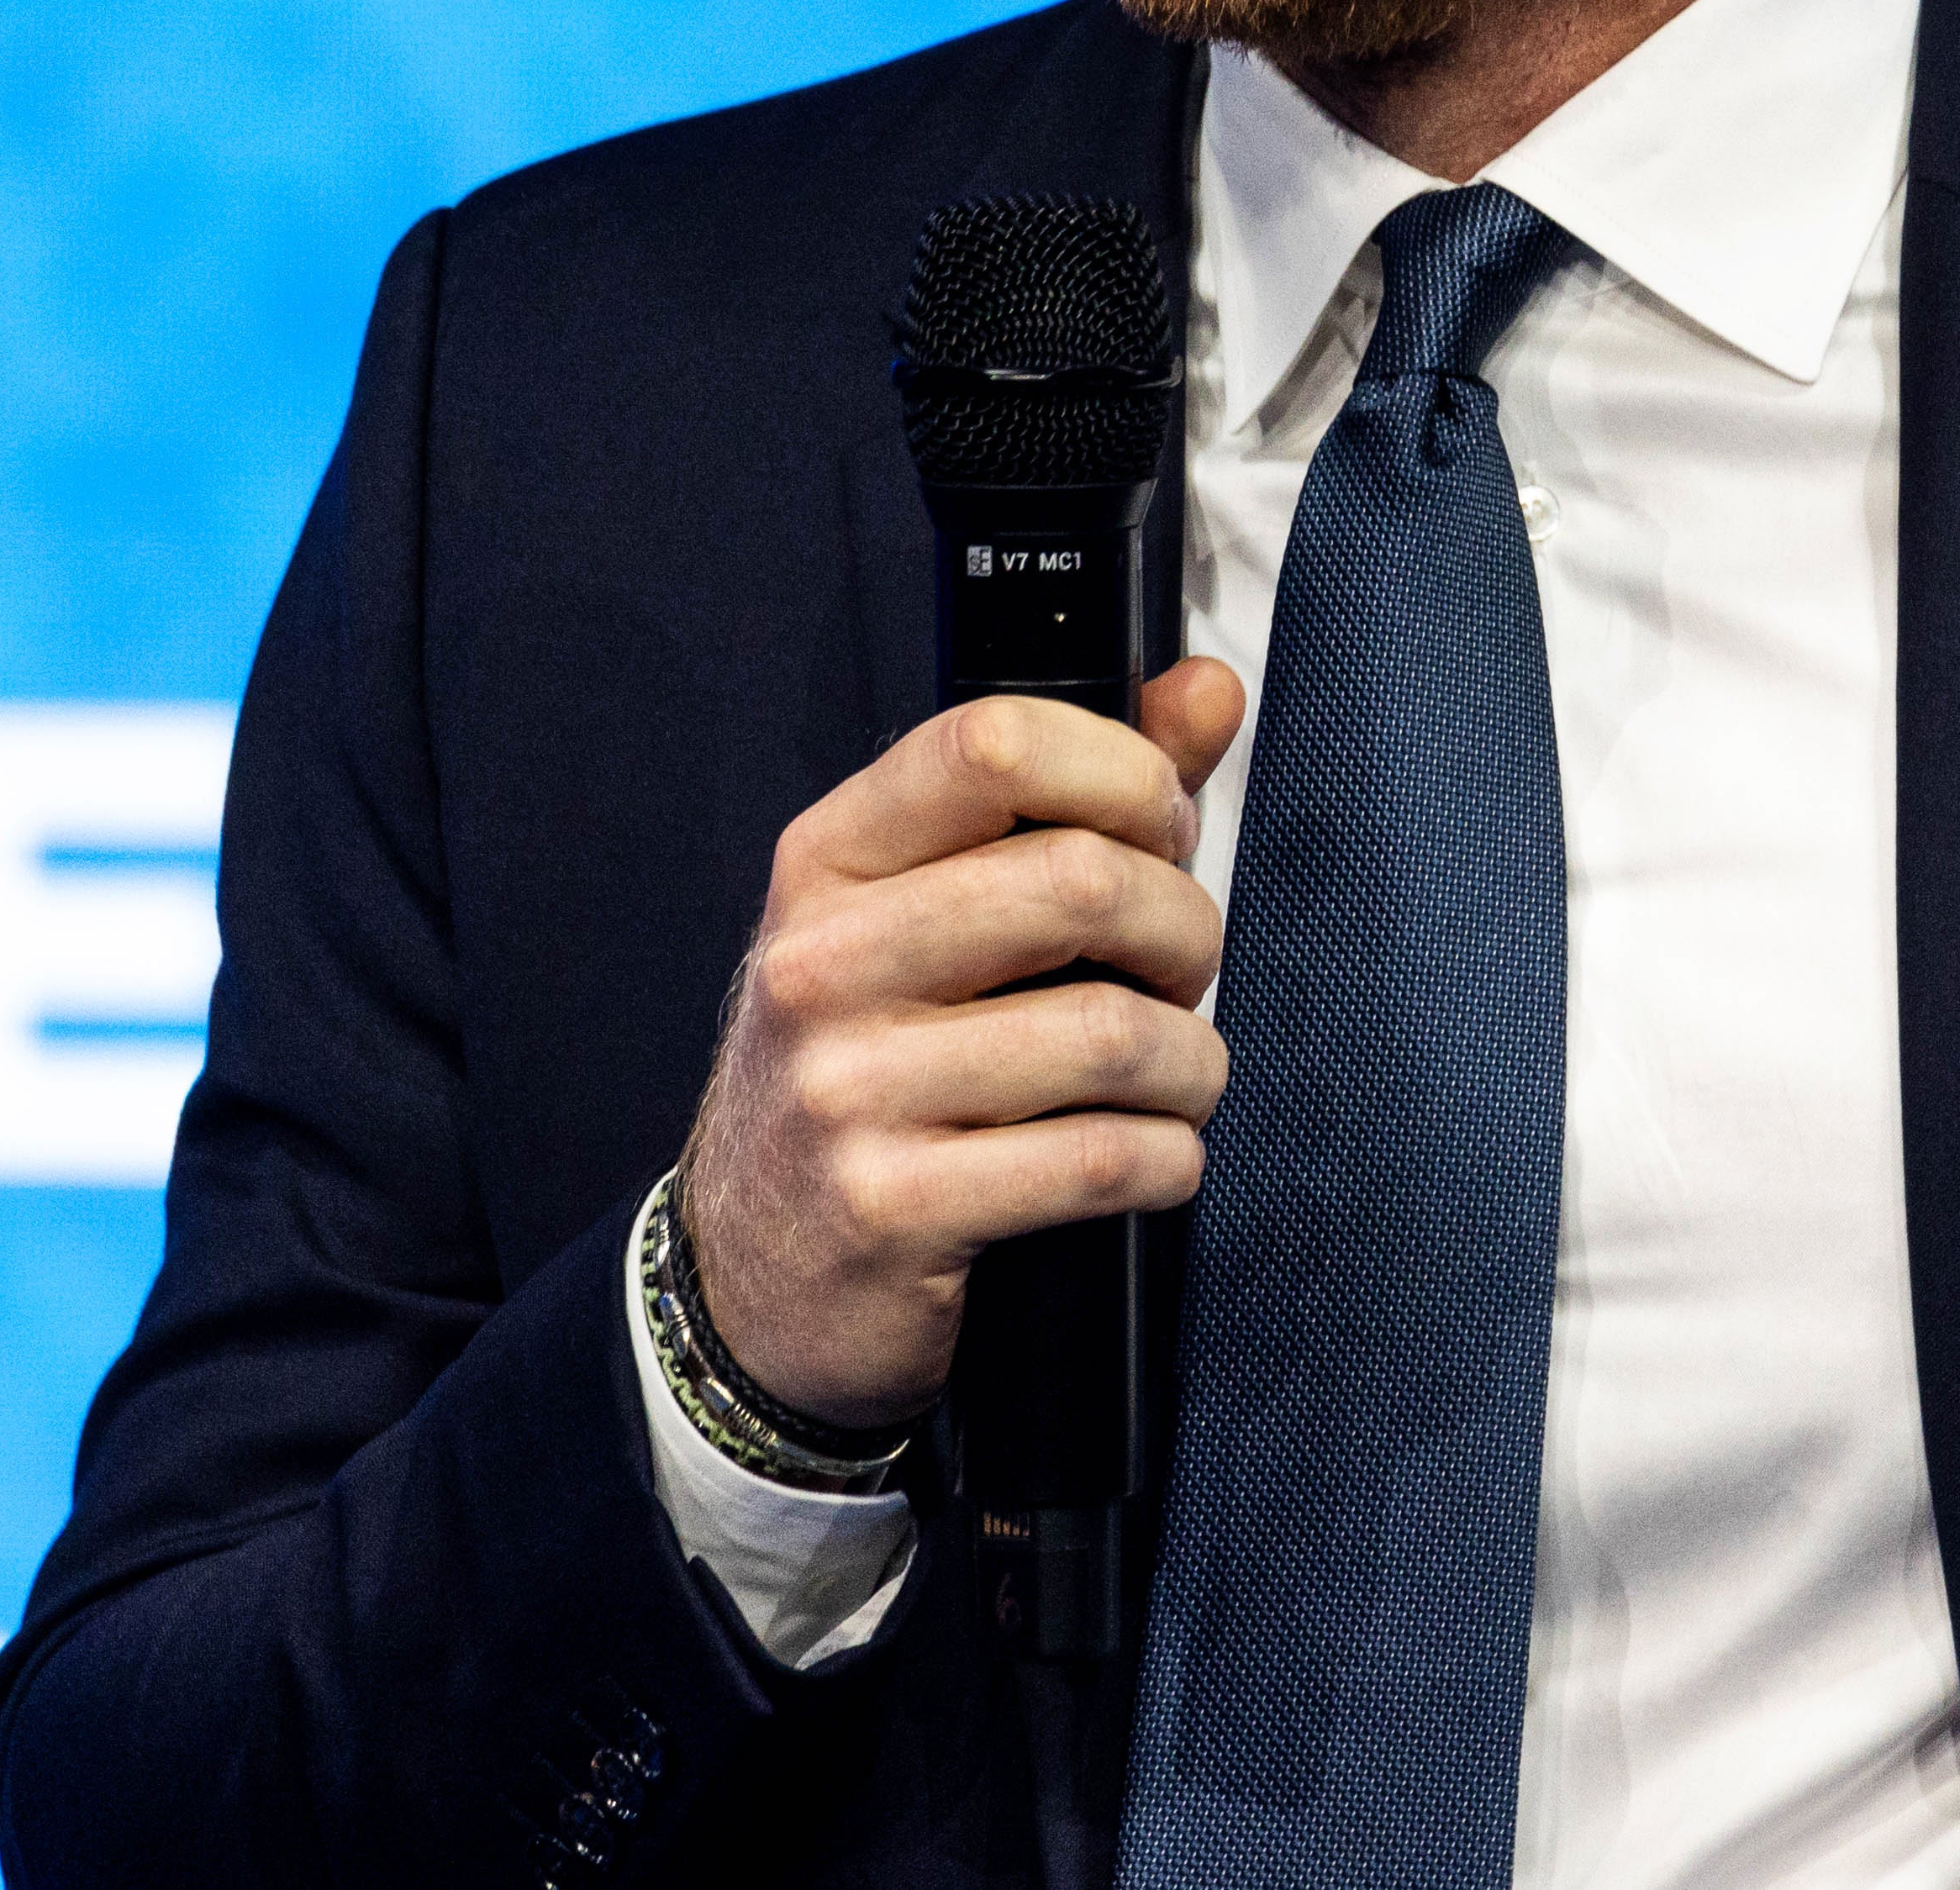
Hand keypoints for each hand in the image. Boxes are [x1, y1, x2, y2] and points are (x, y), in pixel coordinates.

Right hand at [676, 660, 1245, 1425]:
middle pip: (1080, 881)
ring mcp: (848, 1089)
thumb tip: (1209, 688)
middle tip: (1181, 972)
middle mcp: (823, 960)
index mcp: (830, 860)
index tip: (1161, 832)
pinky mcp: (893, 1208)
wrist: (750, 1271)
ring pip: (1112, 1030)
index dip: (1125, 775)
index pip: (996, 742)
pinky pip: (1099, 1161)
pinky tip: (1154, 1157)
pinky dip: (1168, 1159)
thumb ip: (1076, 795)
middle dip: (1185, 929)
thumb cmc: (870, 1067)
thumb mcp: (928, 916)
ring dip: (1190, 1062)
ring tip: (1176, 1076)